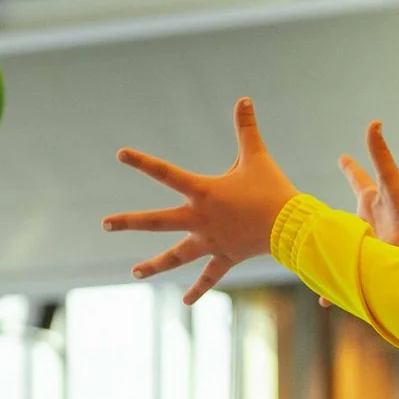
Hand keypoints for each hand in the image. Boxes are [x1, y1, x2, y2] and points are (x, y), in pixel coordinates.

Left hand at [103, 97, 296, 304]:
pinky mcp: (225, 257)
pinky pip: (209, 275)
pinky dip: (198, 288)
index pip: (166, 173)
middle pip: (157, 222)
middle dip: (129, 222)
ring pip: (176, 255)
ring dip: (154, 264)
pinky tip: (185, 301)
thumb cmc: (273, 188)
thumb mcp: (257, 156)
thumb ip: (246, 128)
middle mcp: (200, 219)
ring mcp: (210, 241)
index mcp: (203, 192)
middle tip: (105, 223)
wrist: (292, 225)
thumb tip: (244, 98)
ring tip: (135, 272)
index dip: (142, 162)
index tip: (120, 154)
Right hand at [338, 120, 398, 251]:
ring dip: (341, 228)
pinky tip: (335, 250)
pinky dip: (344, 247)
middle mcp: (369, 214)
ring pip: (349, 228)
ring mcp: (368, 233)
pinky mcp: (368, 250)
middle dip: (346, 197)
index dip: (350, 168)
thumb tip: (375, 123)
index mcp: (372, 197)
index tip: (343, 157)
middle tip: (338, 193)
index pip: (358, 178)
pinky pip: (351, 247)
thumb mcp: (390, 178)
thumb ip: (380, 153)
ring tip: (332, 228)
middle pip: (353, 203)